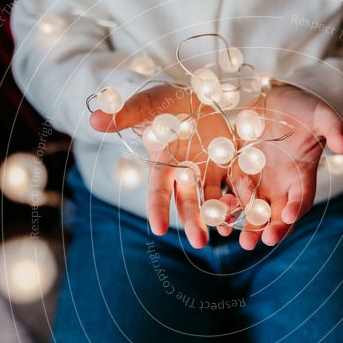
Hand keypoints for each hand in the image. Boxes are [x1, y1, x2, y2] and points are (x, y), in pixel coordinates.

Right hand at [90, 84, 231, 247]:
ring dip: (220, 215)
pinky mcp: (229, 162)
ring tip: (228, 234)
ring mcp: (208, 170)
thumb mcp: (145, 105)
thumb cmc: (162, 103)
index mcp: (163, 163)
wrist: (190, 98)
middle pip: (188, 202)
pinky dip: (242, 198)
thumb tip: (93, 120)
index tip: (159, 229)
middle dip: (193, 222)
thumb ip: (124, 115)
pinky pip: (237, 183)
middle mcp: (186, 173)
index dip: (157, 209)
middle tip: (200, 244)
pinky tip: (250, 215)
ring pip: (214, 198)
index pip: (158, 191)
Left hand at [227, 84, 342, 249]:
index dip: (296, 207)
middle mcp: (281, 184)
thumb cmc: (303, 109)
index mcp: (302, 175)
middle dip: (271, 229)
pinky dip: (227, 204)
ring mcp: (259, 180)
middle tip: (263, 240)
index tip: (287, 216)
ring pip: (253, 209)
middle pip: (276, 213)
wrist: (277, 99)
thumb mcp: (322, 115)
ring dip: (247, 225)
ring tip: (241, 239)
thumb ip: (335, 128)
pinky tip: (218, 214)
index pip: (302, 198)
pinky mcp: (239, 171)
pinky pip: (232, 192)